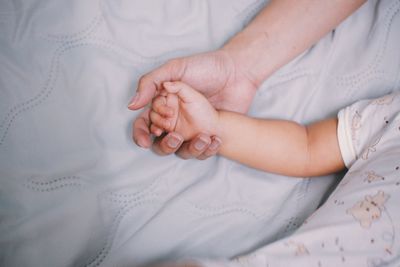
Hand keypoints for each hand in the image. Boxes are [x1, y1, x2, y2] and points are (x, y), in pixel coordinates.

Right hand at [129, 49, 257, 158]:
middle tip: (177, 136)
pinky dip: (207, 150)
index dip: (141, 133)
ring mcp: (191, 129)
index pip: (144, 123)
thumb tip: (131, 105)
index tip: (148, 138)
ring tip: (201, 136)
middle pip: (160, 142)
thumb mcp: (175, 68)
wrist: (238, 72)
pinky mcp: (208, 136)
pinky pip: (203, 151)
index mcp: (162, 104)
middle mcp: (174, 120)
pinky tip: (213, 139)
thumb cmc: (206, 66)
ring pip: (181, 151)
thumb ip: (151, 83)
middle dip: (165, 144)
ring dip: (189, 149)